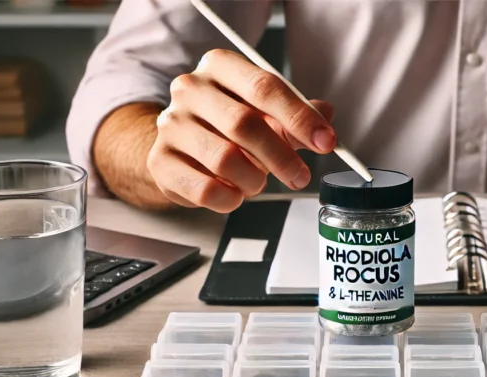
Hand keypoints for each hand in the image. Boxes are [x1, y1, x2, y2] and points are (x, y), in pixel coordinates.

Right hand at [147, 49, 336, 212]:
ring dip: (253, 179)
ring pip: (225, 159)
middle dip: (281, 156)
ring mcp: (171, 125)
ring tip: (257, 182)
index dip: (300, 118)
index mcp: (220, 67)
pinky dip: (230, 198)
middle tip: (300, 176)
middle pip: (244, 124)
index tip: (326, 141)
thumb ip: (295, 114)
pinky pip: (205, 189)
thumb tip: (326, 114)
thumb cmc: (227, 126)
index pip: (265, 87)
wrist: (181, 149)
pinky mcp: (160, 162)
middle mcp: (190, 89)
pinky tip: (234, 193)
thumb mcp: (265, 113)